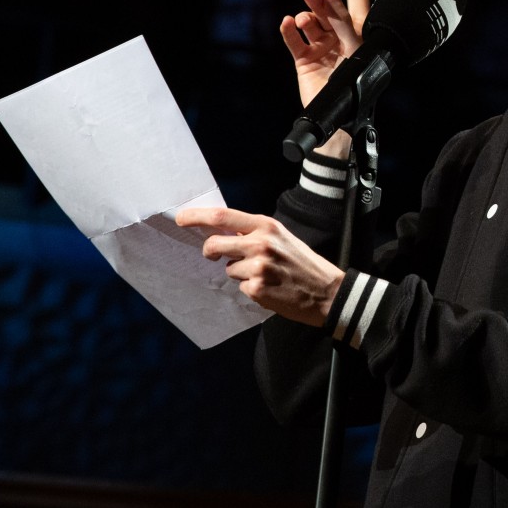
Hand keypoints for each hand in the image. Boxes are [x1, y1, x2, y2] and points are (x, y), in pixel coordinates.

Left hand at [176, 206, 343, 325]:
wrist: (327, 291)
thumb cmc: (302, 262)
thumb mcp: (282, 237)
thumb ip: (254, 233)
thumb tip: (222, 232)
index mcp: (266, 226)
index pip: (223, 217)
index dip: (197, 216)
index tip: (181, 218)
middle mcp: (260, 243)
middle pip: (214, 245)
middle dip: (209, 252)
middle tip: (213, 255)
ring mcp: (258, 267)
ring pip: (228, 269)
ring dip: (239, 273)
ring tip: (264, 275)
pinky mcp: (257, 289)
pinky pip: (240, 287)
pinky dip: (251, 289)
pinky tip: (270, 288)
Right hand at [279, 0, 370, 111]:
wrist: (340, 119)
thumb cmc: (357, 87)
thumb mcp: (357, 51)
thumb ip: (345, 26)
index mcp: (359, 34)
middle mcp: (340, 37)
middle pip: (329, 10)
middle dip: (320, 0)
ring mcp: (321, 48)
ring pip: (310, 23)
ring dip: (306, 16)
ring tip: (303, 18)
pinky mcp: (305, 60)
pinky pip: (295, 41)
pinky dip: (289, 31)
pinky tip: (288, 23)